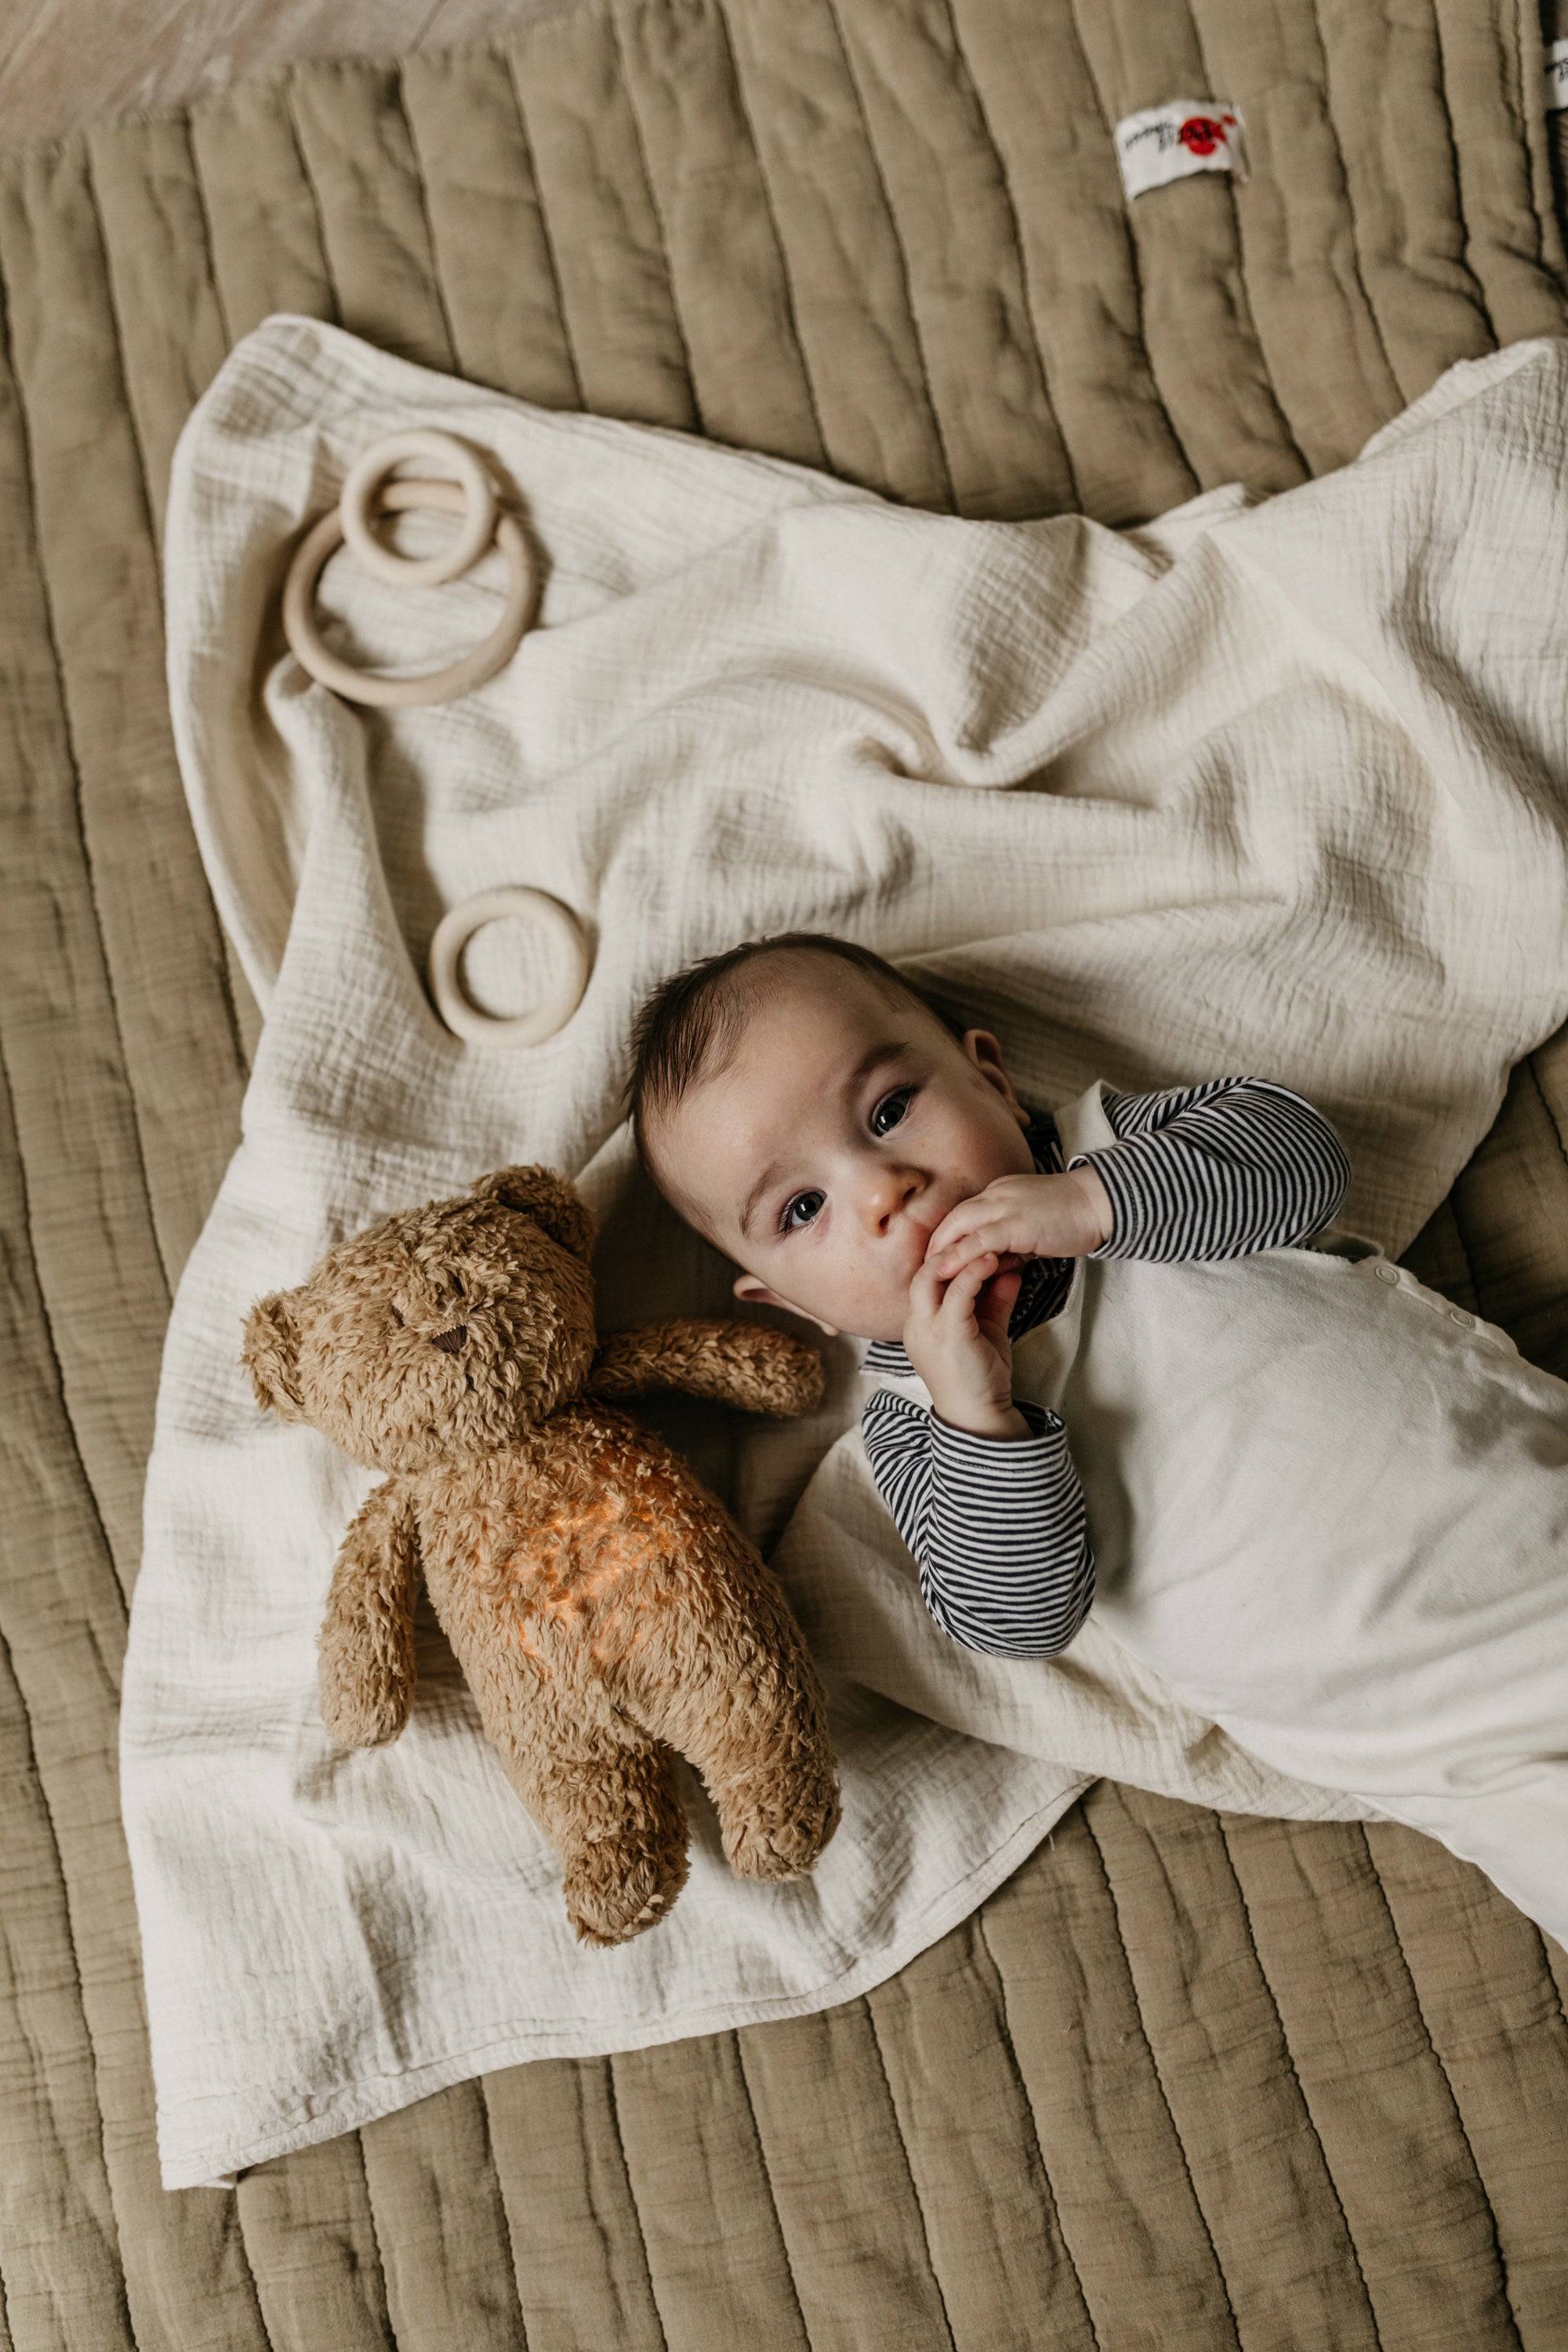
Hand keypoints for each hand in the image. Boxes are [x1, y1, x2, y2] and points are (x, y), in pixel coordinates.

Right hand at [902, 1253, 1028, 1439]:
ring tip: (987, 1242)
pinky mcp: (947, 1334)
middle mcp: (917, 1323)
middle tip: (978, 1236)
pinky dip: (973, 1272)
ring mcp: (927, 1329)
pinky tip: (991, 1260)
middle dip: (947, 1249)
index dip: (950, 1257)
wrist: (980, 1417)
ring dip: (961, 1256)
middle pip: (922, 1271)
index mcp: (921, 1322)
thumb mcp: (989, 1330)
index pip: (926, 1278)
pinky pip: (955, 1293)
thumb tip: (1010, 1270)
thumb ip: (995, 1300)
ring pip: (931, 1276)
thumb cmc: (981, 1377)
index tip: (978, 1243)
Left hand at [923, 1166, 1112, 1281]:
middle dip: (936, 1244)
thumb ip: (1012, 1242)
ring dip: (942, 1251)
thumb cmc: (1075, 1216)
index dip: (948, 1236)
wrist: (1102, 1203)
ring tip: (929, 1275)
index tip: (937, 1258)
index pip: (964, 1213)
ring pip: (960, 1226)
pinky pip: (980, 1240)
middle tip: (924, 1270)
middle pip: (954, 1217)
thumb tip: (995, 1263)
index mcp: (1001, 1192)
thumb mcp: (1035, 1228)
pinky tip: (948, 1272)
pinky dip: (961, 1256)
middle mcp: (997, 1194)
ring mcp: (1006, 1206)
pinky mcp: (1017, 1222)